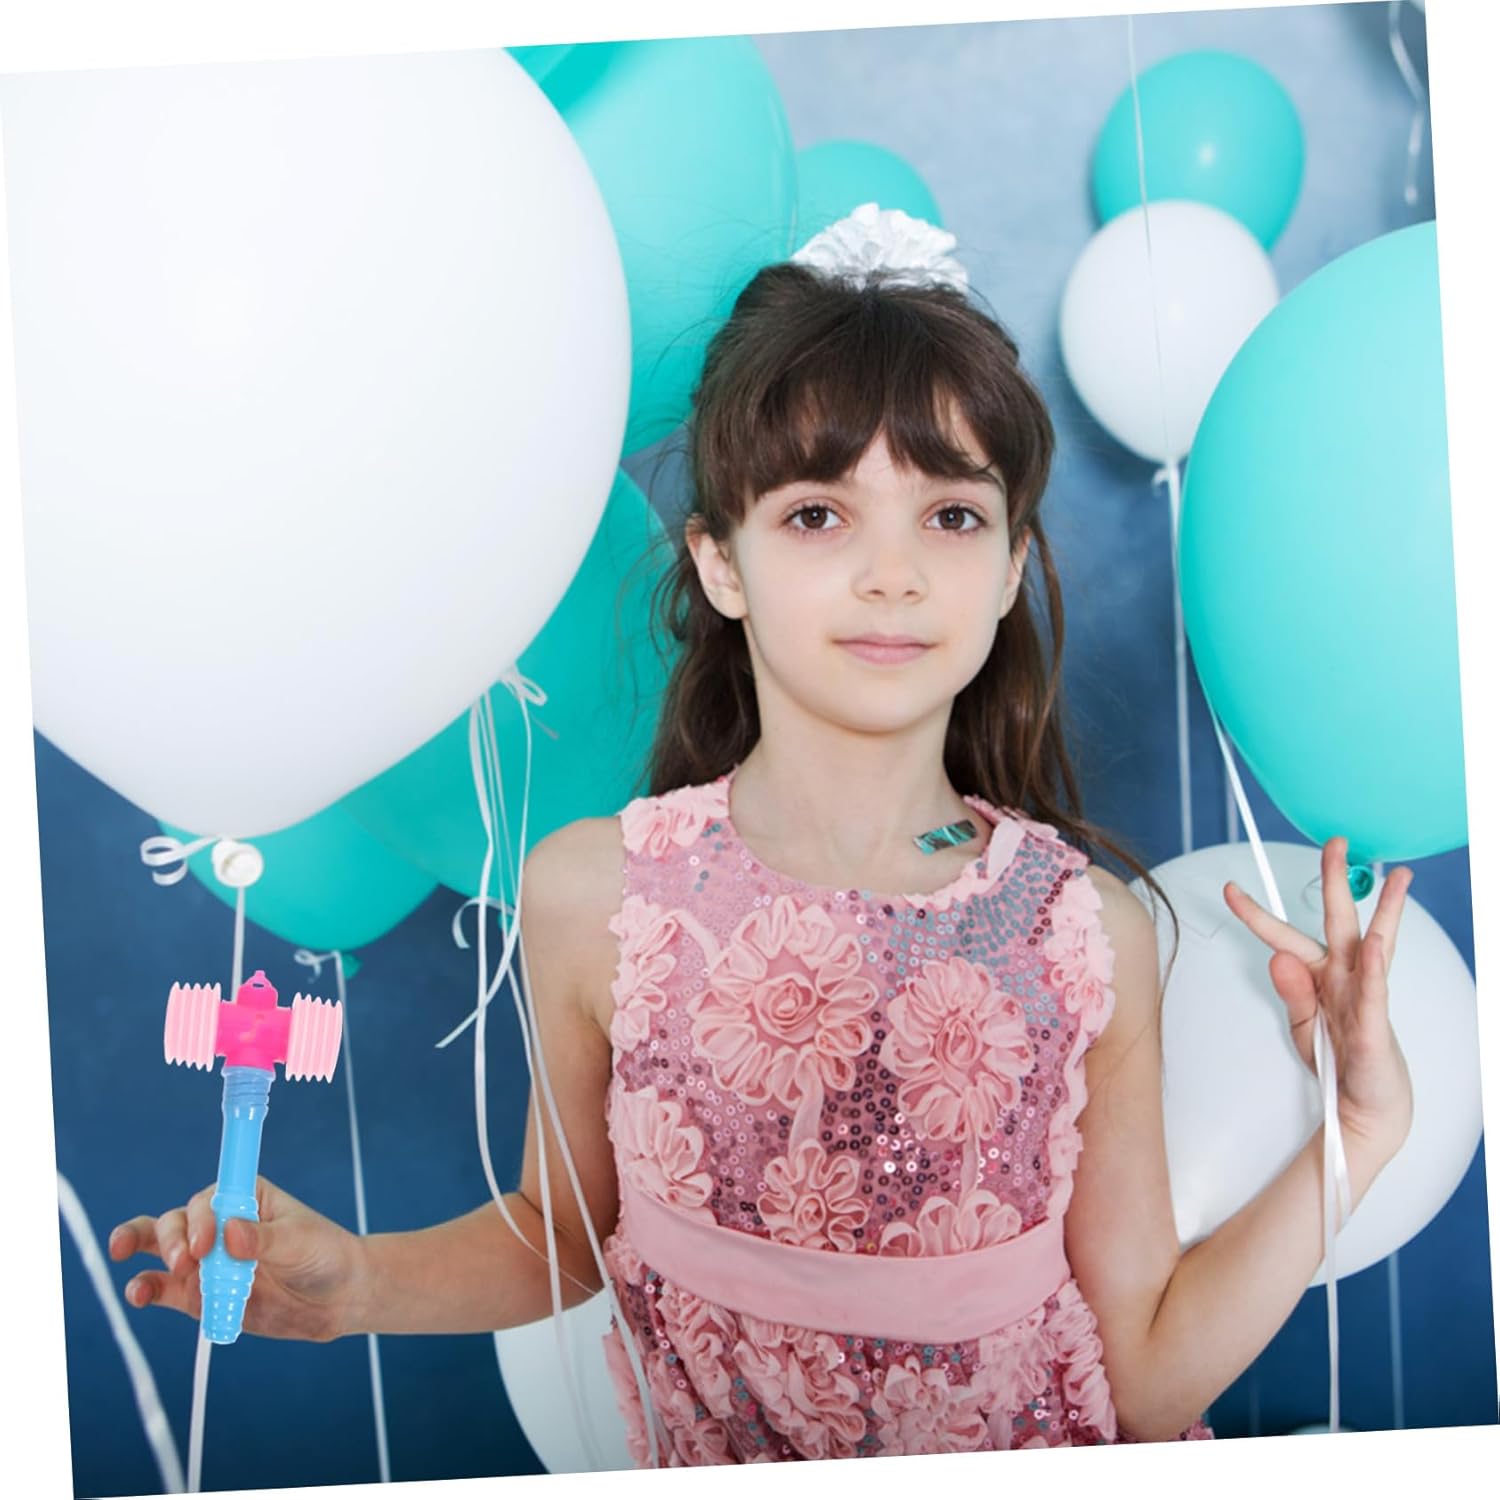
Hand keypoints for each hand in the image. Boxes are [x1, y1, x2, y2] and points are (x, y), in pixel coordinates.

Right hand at [109, 1176, 364, 1341]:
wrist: (337, 1299)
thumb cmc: (324, 1254)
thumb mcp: (300, 1241)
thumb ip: (263, 1239)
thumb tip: (231, 1233)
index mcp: (245, 1198)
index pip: (210, 1197)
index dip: (200, 1215)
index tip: (207, 1242)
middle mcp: (219, 1224)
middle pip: (177, 1221)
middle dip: (172, 1240)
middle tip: (187, 1262)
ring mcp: (207, 1260)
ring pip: (160, 1249)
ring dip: (143, 1257)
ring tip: (142, 1286)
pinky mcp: (199, 1294)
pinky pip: (164, 1288)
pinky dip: (147, 1289)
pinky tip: (140, 1294)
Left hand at [1223, 837, 1414, 1166]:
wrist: (1365, 1109)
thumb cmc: (1338, 1063)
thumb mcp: (1302, 1027)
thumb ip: (1291, 993)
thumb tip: (1276, 957)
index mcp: (1320, 976)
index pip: (1284, 935)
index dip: (1255, 913)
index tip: (1229, 889)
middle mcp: (1344, 977)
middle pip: (1338, 920)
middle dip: (1336, 880)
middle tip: (1336, 843)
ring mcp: (1364, 997)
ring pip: (1374, 945)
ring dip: (1386, 910)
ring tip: (1395, 877)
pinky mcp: (1375, 1026)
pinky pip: (1374, 991)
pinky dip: (1374, 967)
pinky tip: (1376, 943)